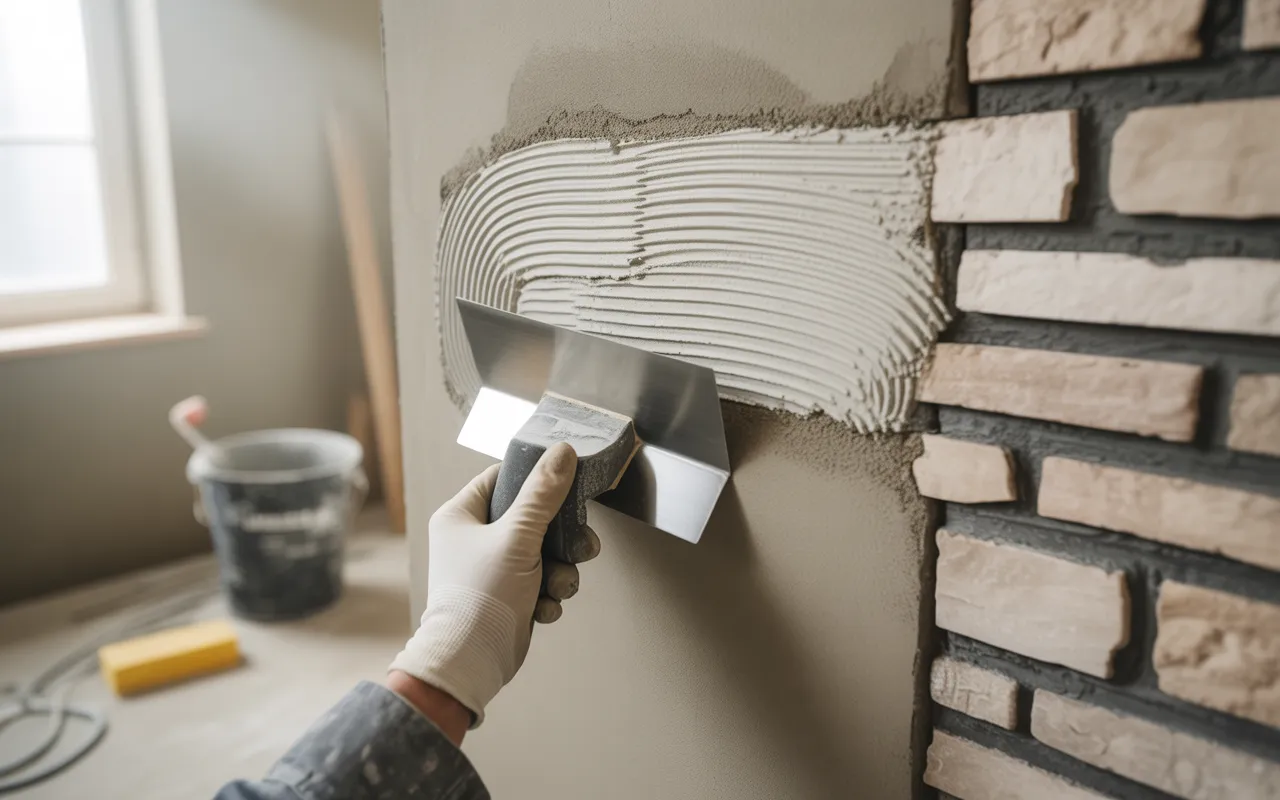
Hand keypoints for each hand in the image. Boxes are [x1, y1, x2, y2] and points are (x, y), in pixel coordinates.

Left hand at [389, 443, 599, 726]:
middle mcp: (471, 540)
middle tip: (580, 546)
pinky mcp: (506, 596)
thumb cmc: (481, 597)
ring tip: (558, 586)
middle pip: (532, 518)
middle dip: (561, 539)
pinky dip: (548, 595)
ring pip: (543, 553)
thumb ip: (543, 495)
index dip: (536, 481)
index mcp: (459, 516)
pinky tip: (543, 608)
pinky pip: (540, 582)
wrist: (471, 663)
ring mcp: (489, 569)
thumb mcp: (518, 538)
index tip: (565, 486)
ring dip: (560, 571)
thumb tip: (561, 452)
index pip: (502, 479)